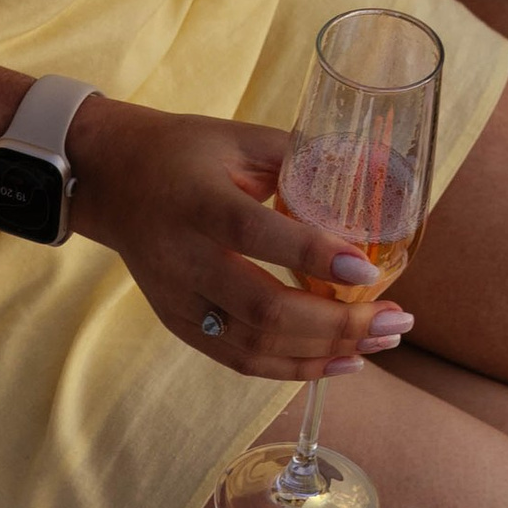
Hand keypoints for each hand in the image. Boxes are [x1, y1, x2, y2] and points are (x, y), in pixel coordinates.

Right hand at [65, 96, 406, 376]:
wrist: (111, 181)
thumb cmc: (183, 153)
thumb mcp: (239, 139)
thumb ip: (303, 158)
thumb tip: (379, 175)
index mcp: (196, 202)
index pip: (254, 234)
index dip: (312, 255)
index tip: (368, 269)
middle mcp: (183, 259)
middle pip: (262, 309)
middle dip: (337, 324)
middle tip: (396, 321)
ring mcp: (178, 300)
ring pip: (254, 346)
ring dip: (324, 353)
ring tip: (379, 343)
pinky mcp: (179, 324)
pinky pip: (239, 359)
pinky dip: (293, 368)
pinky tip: (339, 362)